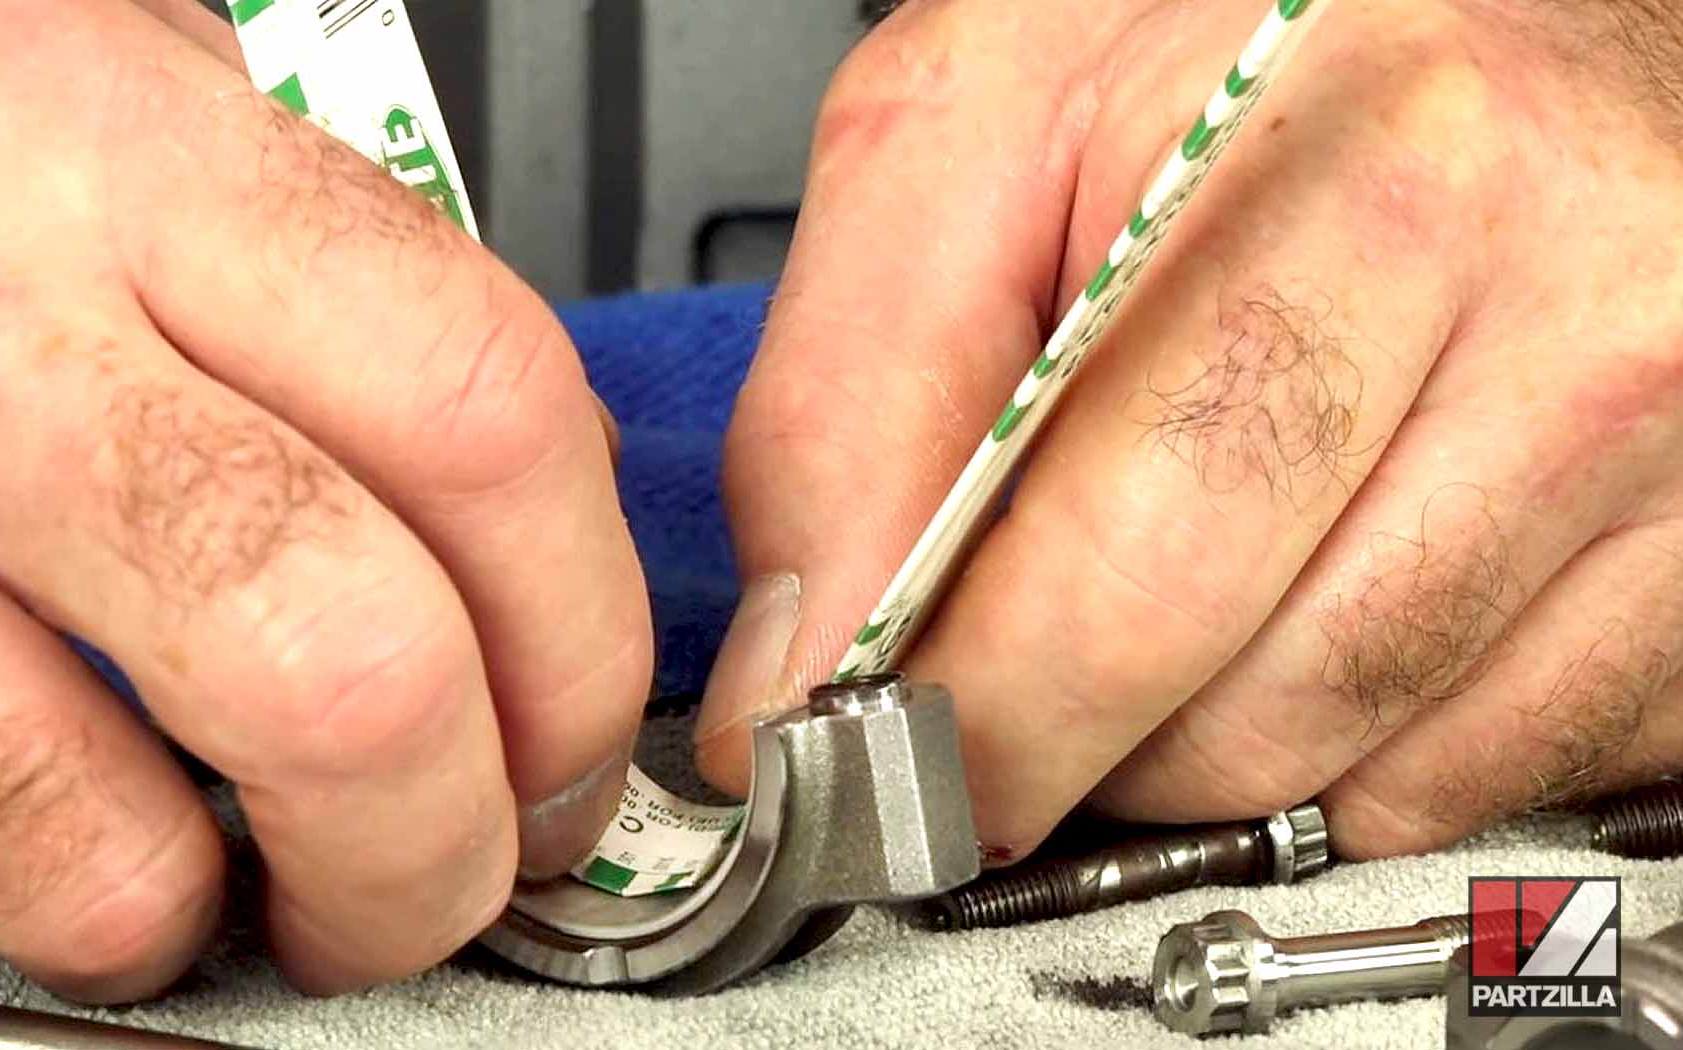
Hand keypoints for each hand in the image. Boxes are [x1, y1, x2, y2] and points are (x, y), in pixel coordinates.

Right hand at [0, 0, 648, 1000]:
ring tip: (190, 874)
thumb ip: (331, 270)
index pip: (487, 429)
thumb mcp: (133, 77)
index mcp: (145, 174)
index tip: (578, 727)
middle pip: (349, 681)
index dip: (586, 635)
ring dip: (184, 916)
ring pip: (92, 850)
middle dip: (440, 844)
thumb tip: (522, 472)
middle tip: (443, 868)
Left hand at [701, 0, 1682, 863]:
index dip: (975, 705)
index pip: (1135, 564)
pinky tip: (1312, 603)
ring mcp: (1675, 461)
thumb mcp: (986, 120)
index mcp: (1378, 175)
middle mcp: (1582, 322)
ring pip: (1358, 773)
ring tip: (1168, 589)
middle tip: (998, 690)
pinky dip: (1348, 747)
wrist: (1513, 1)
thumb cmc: (1254, 39)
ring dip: (1201, 744)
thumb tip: (806, 663)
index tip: (880, 751)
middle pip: (1249, 705)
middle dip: (1068, 745)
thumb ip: (854, 386)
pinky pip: (1483, 781)